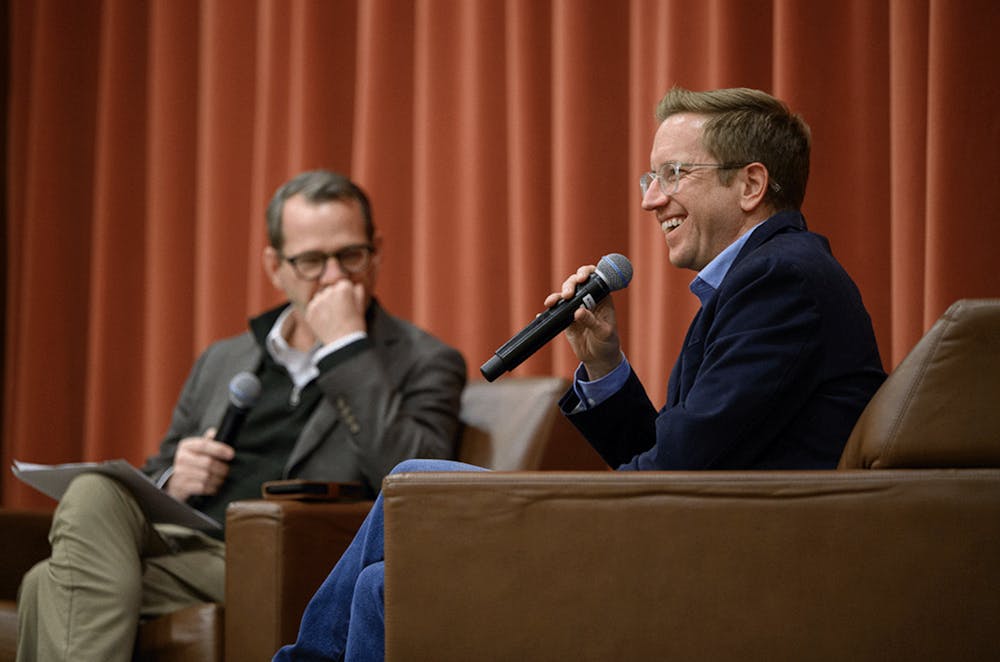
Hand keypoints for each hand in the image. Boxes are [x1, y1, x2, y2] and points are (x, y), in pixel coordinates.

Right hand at [164, 428, 234, 500]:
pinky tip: (215, 486)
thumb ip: (207, 441)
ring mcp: (179, 473)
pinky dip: (212, 488)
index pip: (204, 445)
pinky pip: (202, 487)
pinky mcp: (181, 486)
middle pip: (207, 463)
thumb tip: (214, 431)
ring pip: (206, 476)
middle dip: (221, 467)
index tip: (231, 454)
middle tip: (227, 470)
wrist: (175, 482)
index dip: (219, 449)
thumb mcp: (197, 449)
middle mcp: (181, 458)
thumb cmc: (192, 462)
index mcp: (186, 446)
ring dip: (218, 479)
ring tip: (223, 479)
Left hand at [304, 280, 366, 343]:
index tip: (349, 304)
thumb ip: (358, 294)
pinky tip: (326, 321)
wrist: (342, 344)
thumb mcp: (360, 308)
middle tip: (341, 312)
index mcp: (343, 289)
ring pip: (321, 297)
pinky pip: (313, 307)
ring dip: (325, 303)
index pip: (344, 285)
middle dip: (335, 297)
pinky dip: (318, 312)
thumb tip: (356, 286)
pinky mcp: (309, 311)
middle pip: (331, 290)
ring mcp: (317, 302)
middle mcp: (328, 292)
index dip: (348, 295)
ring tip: (333, 317)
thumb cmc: (354, 326)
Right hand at [544, 264, 621, 378]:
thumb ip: (592, 321)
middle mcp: (588, 299)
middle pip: (577, 282)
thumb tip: (578, 311)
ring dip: (557, 295)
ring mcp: (576, 307)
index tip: (582, 278)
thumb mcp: (603, 333)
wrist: (598, 358)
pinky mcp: (566, 318)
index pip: (595, 278)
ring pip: (564, 294)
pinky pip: (555, 311)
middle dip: (570, 284)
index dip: (587, 273)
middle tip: (567, 295)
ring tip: (552, 302)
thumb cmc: (607, 342)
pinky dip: (549, 311)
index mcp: (602, 297)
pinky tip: (542, 314)